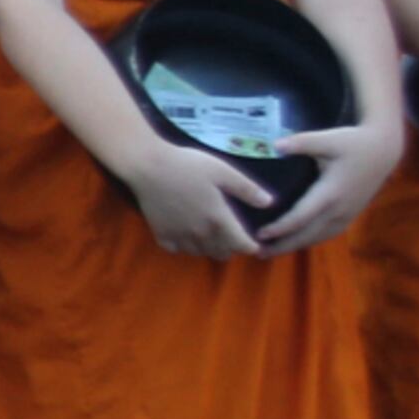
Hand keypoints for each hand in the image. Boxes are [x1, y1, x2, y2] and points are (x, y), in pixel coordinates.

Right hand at [118, 140, 267, 259]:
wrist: (148, 166)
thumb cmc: (188, 165)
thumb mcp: (223, 171)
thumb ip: (247, 189)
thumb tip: (270, 203)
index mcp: (219, 219)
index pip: (242, 245)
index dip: (252, 246)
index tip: (256, 243)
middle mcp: (201, 234)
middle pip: (222, 252)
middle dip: (232, 248)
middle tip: (234, 237)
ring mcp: (180, 236)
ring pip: (201, 253)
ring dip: (210, 248)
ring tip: (212, 237)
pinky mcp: (161, 234)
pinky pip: (178, 250)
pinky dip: (185, 246)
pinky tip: (187, 234)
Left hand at [255, 121, 398, 252]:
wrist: (383, 151)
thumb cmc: (353, 142)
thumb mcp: (328, 138)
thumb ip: (301, 142)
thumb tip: (274, 145)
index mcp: (330, 192)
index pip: (301, 217)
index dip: (280, 228)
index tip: (259, 234)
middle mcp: (338, 209)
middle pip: (307, 235)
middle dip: (282, 246)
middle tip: (257, 253)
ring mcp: (346, 215)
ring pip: (317, 238)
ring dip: (294, 246)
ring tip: (271, 251)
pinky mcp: (350, 215)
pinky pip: (327, 234)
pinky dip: (309, 240)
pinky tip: (295, 242)